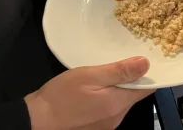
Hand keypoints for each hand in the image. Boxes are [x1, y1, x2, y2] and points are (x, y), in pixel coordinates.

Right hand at [26, 57, 152, 129]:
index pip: (146, 88)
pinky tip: (92, 92)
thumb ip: (119, 71)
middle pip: (133, 95)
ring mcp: (107, 127)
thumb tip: (146, 64)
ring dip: (115, 90)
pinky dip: (105, 100)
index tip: (144, 59)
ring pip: (120, 103)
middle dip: (128, 80)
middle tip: (116, 63)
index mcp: (118, 104)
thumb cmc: (61, 96)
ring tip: (102, 75)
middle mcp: (117, 119)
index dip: (147, 73)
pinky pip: (108, 111)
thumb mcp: (90, 75)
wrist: (36, 121)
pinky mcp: (96, 129)